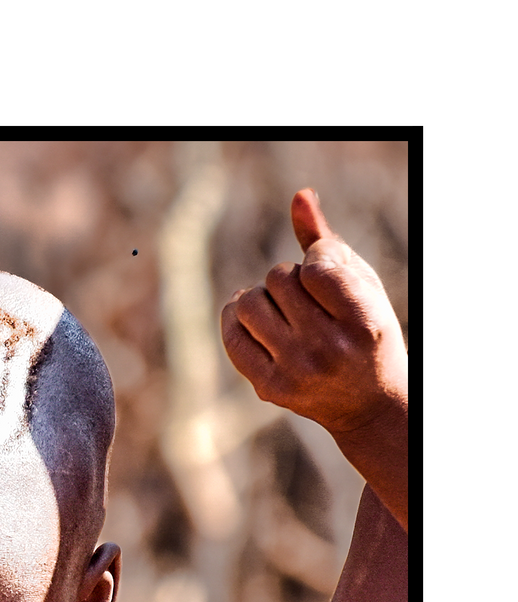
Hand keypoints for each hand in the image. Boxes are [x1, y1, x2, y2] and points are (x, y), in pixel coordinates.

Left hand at [221, 189, 406, 437]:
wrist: (368, 403)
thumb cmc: (367, 332)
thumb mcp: (361, 285)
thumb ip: (328, 243)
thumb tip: (299, 197)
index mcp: (361, 322)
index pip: (315, 265)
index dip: (315, 259)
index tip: (325, 274)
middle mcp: (327, 349)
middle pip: (278, 278)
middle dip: (288, 278)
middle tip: (306, 299)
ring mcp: (295, 371)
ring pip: (250, 303)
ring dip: (261, 296)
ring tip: (279, 307)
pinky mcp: (270, 388)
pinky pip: (233, 335)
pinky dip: (236, 318)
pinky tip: (250, 318)